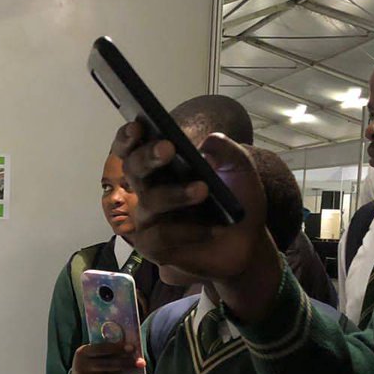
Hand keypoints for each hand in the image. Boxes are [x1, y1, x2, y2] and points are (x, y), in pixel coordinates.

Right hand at [71, 339, 145, 373]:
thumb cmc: (91, 362)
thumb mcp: (92, 354)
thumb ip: (105, 352)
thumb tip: (131, 353)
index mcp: (83, 353)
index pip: (102, 349)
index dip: (118, 348)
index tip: (133, 348)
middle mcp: (83, 366)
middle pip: (109, 365)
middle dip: (127, 363)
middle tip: (142, 363)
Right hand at [118, 123, 281, 320]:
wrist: (244, 243)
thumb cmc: (233, 203)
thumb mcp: (239, 172)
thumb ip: (228, 152)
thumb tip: (210, 141)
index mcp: (161, 168)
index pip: (133, 148)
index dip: (128, 138)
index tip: (138, 127)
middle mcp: (148, 190)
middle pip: (133, 169)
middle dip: (148, 157)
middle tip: (168, 148)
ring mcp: (148, 219)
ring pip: (149, 202)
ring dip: (174, 194)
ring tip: (202, 190)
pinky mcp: (153, 247)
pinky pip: (159, 237)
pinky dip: (184, 232)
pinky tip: (209, 230)